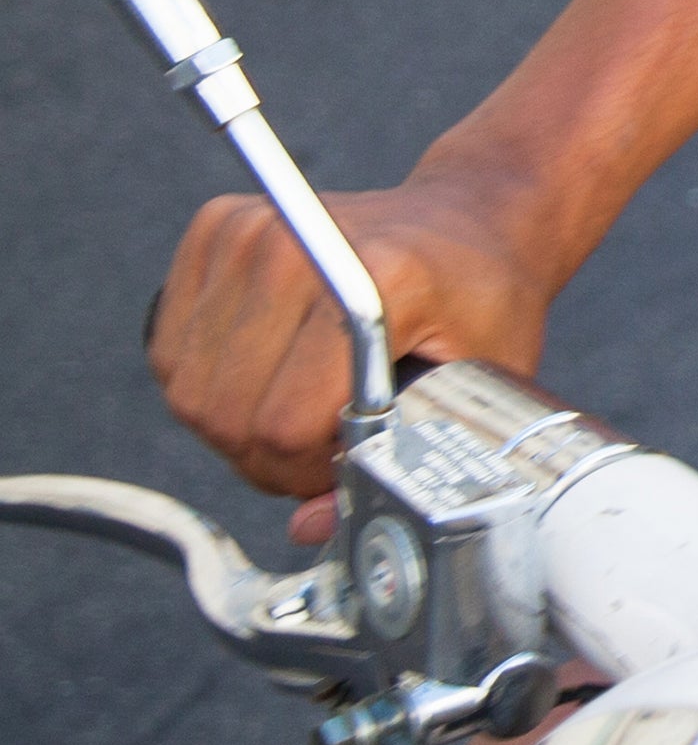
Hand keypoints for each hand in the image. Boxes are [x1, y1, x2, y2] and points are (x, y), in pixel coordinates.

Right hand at [152, 164, 554, 497]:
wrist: (467, 216)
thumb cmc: (480, 298)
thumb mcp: (475, 383)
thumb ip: (399, 461)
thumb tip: (308, 527)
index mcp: (382, 280)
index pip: (286, 424)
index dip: (308, 471)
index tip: (347, 461)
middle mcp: (304, 245)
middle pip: (225, 413)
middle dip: (266, 459)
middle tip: (318, 448)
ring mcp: (254, 229)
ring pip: (188, 389)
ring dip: (234, 424)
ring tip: (297, 410)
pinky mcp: (218, 226)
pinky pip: (171, 349)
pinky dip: (207, 380)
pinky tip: (265, 372)